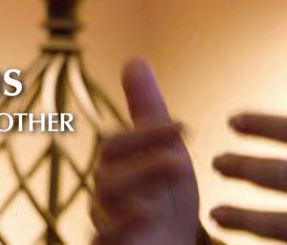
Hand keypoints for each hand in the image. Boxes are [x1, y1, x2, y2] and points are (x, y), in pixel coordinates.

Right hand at [91, 59, 201, 244]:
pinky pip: (100, 240)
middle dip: (145, 164)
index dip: (148, 133)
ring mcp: (105, 225)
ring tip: (170, 183)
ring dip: (138, 192)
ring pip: (103, 208)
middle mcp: (103, 198)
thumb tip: (133, 59)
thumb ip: (148, 114)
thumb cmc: (165, 205)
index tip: (186, 127)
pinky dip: (119, 229)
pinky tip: (146, 216)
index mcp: (114, 170)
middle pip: (108, 175)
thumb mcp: (164, 155)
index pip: (116, 144)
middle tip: (180, 160)